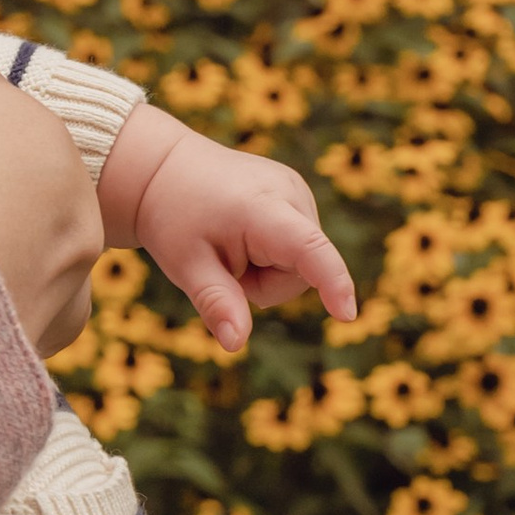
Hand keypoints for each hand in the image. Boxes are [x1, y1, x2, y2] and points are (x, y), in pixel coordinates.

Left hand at [96, 106, 355, 356]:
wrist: (168, 170)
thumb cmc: (173, 219)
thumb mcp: (185, 266)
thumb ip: (216, 303)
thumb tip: (234, 344)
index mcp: (260, 208)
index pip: (307, 248)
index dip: (330, 282)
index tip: (346, 314)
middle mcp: (290, 192)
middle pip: (299, 273)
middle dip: (264, 283)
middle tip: (224, 262)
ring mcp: (298, 191)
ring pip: (301, 264)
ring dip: (268, 269)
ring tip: (233, 244)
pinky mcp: (299, 195)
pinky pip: (299, 248)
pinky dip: (273, 254)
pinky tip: (247, 234)